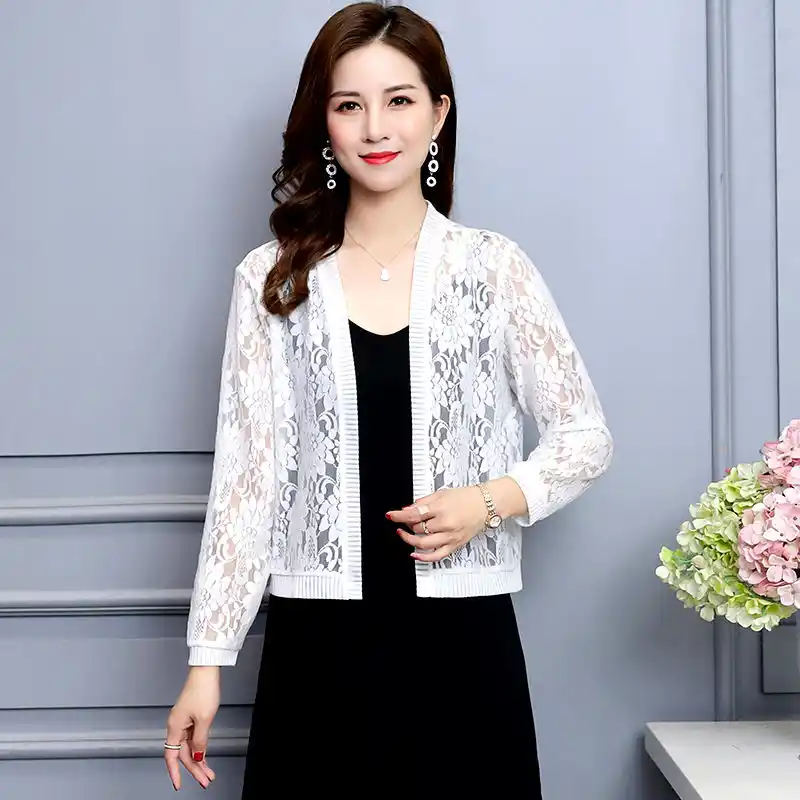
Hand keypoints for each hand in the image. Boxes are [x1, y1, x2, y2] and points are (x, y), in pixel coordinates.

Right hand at [164, 667, 219, 790]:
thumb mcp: (204, 719)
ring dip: (199, 760)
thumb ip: (200, 740)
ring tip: (208, 773)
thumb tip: (197, 755)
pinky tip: (205, 756)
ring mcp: (184, 721)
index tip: (179, 784)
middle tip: (205, 780)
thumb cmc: (203, 689)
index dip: (174, 772)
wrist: (206, 671)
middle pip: (183, 753)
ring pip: (189, 747)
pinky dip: (200, 748)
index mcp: (175, 727)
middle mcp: (176, 725)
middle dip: (194, 769)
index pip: (171, 756)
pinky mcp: (191, 717)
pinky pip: (194, 738)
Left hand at [386, 486, 487, 561]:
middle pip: (417, 528)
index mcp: (441, 507)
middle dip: (407, 524)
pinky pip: (437, 555)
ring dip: (409, 540)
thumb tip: (407, 509)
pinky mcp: (455, 544)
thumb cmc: (466, 497)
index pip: (414, 513)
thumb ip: (423, 501)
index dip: (399, 516)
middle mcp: (445, 523)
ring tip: (404, 534)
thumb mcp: (442, 493)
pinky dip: (424, 557)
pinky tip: (414, 554)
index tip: (390, 516)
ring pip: (423, 543)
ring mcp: (450, 536)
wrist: (487, 504)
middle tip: (403, 521)